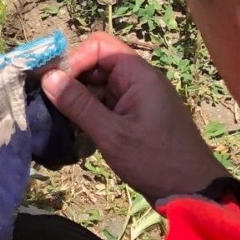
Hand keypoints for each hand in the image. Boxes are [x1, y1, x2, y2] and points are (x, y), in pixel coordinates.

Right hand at [41, 32, 229, 203]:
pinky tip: (75, 129)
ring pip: (98, 85)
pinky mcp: (134, 115)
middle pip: (96, 64)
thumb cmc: (155, 160)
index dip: (74, 59)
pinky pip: (105, 102)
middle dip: (71, 80)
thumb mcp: (112, 134)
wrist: (192, 193)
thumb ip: (79, 104)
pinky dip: (89, 111)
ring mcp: (137, 98)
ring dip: (77, 98)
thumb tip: (47, 77)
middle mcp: (138, 80)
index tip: (54, 84)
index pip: (99, 46)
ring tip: (59, 119)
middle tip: (49, 103)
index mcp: (139, 75)